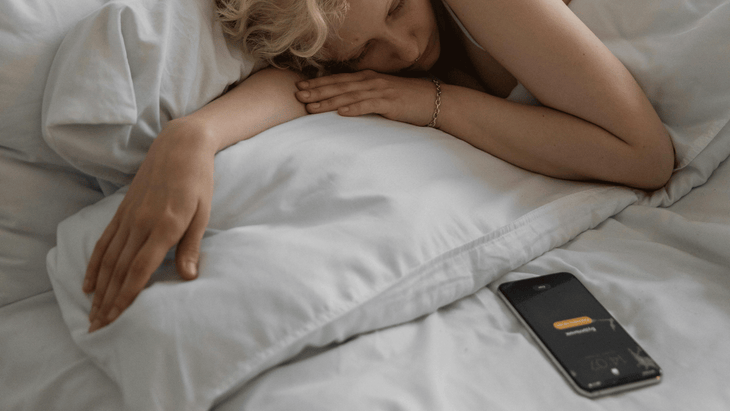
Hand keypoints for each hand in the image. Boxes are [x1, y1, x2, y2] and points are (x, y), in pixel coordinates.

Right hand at [84, 118, 215, 331]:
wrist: (180, 146)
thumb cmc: (199, 181)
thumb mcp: (203, 213)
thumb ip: (191, 246)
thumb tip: (188, 277)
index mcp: (165, 227)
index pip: (140, 270)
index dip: (126, 297)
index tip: (116, 320)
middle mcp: (142, 224)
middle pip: (119, 271)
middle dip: (108, 302)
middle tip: (98, 328)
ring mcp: (129, 217)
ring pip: (109, 260)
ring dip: (99, 289)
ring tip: (92, 313)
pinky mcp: (123, 211)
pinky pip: (105, 241)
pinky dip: (95, 264)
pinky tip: (88, 282)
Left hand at [295, 70, 437, 126]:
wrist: (434, 100)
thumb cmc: (408, 99)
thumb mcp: (383, 94)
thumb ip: (365, 95)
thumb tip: (345, 103)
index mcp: (368, 78)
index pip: (338, 80)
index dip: (318, 84)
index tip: (300, 88)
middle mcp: (371, 81)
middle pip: (339, 86)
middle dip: (317, 91)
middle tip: (298, 96)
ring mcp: (381, 91)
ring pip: (350, 96)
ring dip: (330, 102)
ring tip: (312, 107)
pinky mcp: (391, 103)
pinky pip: (369, 105)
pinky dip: (354, 108)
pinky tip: (341, 113)